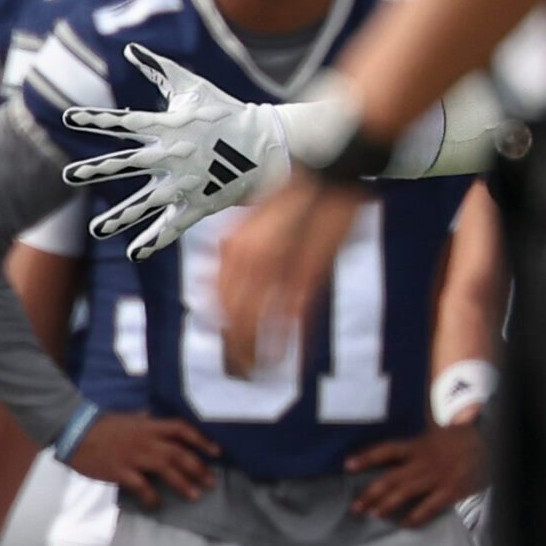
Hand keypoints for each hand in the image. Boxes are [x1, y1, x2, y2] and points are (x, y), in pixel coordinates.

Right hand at [64, 412, 218, 507]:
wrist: (75, 432)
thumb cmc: (101, 425)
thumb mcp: (126, 418)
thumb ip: (142, 419)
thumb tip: (151, 416)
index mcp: (148, 426)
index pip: (181, 429)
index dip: (201, 440)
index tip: (217, 452)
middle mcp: (146, 440)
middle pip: (179, 453)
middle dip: (198, 468)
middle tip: (211, 482)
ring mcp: (134, 456)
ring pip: (166, 469)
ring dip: (183, 483)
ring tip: (195, 496)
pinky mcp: (120, 471)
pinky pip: (142, 486)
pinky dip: (152, 497)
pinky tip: (157, 505)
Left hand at [65, 44, 291, 259]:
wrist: (267, 144)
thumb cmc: (225, 112)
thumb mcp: (193, 86)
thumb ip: (159, 69)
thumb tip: (130, 49)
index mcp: (169, 126)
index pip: (125, 122)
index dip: (97, 119)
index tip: (69, 118)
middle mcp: (173, 155)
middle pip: (128, 165)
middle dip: (97, 171)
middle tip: (68, 176)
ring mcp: (186, 182)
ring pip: (147, 203)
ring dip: (120, 216)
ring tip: (96, 229)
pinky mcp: (199, 203)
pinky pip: (174, 226)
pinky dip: (155, 240)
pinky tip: (135, 253)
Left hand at [214, 172, 365, 377]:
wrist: (326, 172)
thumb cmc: (293, 193)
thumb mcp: (252, 218)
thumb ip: (236, 245)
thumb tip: (221, 269)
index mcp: (236, 246)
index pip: (219, 297)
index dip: (220, 323)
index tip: (222, 339)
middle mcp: (250, 260)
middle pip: (234, 316)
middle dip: (234, 346)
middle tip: (237, 369)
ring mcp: (281, 269)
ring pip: (258, 322)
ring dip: (255, 351)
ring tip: (254, 373)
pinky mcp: (311, 275)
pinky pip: (291, 318)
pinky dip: (284, 342)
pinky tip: (281, 360)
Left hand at [349, 423, 484, 526]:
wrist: (489, 442)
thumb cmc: (459, 440)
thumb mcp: (434, 435)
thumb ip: (414, 446)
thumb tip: (392, 457)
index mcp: (417, 446)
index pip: (386, 451)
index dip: (366, 458)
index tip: (347, 466)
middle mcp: (423, 461)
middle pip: (391, 478)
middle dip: (371, 493)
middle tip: (355, 507)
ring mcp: (436, 477)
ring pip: (406, 492)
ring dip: (387, 504)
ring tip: (373, 514)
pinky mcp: (451, 491)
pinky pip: (430, 507)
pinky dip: (416, 517)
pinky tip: (405, 525)